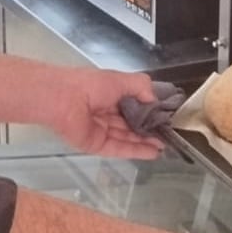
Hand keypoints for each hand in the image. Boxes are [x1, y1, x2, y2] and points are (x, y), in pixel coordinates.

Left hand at [48, 67, 165, 159]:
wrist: (63, 100)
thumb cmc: (89, 85)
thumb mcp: (121, 79)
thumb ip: (141, 87)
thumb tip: (155, 99)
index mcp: (109, 94)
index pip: (133, 105)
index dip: (148, 112)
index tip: (165, 118)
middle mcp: (105, 113)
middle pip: (131, 124)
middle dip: (149, 130)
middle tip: (168, 135)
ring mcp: (101, 130)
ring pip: (127, 138)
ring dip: (145, 142)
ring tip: (164, 146)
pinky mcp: (97, 145)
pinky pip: (119, 149)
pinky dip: (136, 151)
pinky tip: (152, 153)